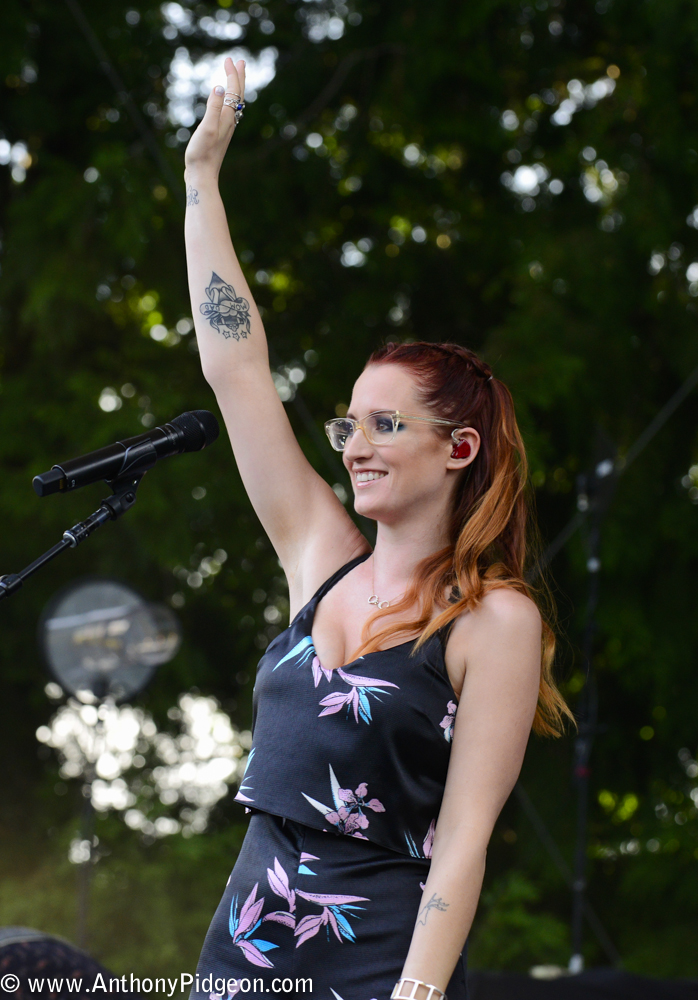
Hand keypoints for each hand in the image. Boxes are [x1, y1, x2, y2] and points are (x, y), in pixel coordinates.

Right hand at [184, 57, 245, 178]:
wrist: (202, 175)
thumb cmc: (201, 154)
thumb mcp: (206, 128)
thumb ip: (213, 108)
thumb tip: (219, 87)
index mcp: (227, 118)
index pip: (233, 91)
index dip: (232, 74)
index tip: (229, 59)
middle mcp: (230, 122)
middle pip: (238, 96)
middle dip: (238, 77)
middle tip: (239, 61)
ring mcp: (226, 128)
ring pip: (235, 103)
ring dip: (235, 88)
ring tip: (235, 77)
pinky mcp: (220, 134)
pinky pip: (229, 111)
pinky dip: (229, 100)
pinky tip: (226, 102)